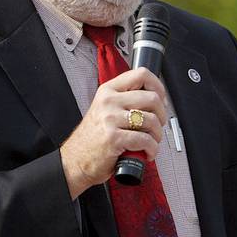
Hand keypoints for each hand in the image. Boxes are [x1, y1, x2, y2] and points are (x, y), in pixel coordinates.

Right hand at [60, 67, 166, 199]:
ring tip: (152, 141)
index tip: (161, 98)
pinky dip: (152, 149)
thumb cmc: (92, 138)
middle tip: (158, 125)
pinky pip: (145, 140)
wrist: (75, 161)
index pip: (141, 75)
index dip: (158, 86)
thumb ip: (124, 100)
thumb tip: (153, 98)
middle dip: (162, 115)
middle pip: (152, 98)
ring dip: (157, 135)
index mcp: (108, 90)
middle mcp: (109, 101)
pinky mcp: (114, 138)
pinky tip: (147, 152)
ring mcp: (110, 119)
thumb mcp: (104, 109)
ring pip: (151, 120)